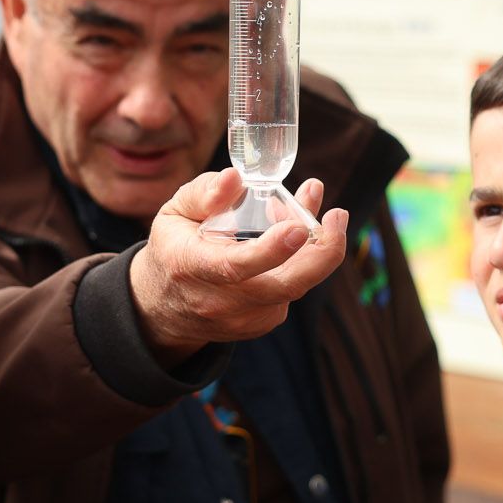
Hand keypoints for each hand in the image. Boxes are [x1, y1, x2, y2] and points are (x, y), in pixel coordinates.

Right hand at [130, 169, 349, 360]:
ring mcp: (243, 318)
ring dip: (312, 247)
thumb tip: (236, 178)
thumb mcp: (175, 212)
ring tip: (307, 212)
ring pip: (294, 284)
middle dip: (321, 254)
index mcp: (191, 267)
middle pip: (284, 286)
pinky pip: (292, 290)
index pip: (236, 266)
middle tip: (338, 217)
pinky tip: (291, 237)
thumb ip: (204, 194)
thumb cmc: (174, 248)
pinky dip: (300, 261)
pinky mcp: (261, 324)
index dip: (271, 250)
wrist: (165, 306)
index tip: (298, 226)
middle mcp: (219, 301)